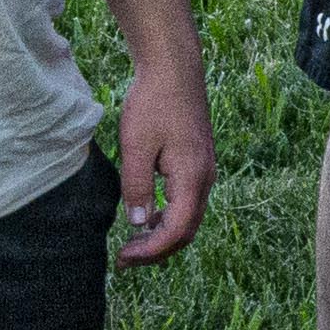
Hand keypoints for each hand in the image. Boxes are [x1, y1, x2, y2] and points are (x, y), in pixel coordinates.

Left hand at [109, 57, 214, 265]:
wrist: (174, 69)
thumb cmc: (154, 102)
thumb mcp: (136, 145)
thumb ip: (136, 186)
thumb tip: (138, 223)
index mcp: (192, 177)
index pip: (175, 231)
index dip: (150, 251)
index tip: (124, 258)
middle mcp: (204, 179)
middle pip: (186, 232)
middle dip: (156, 251)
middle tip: (124, 259)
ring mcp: (204, 172)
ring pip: (188, 219)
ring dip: (162, 237)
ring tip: (132, 244)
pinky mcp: (197, 165)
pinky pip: (187, 203)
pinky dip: (168, 219)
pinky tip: (146, 217)